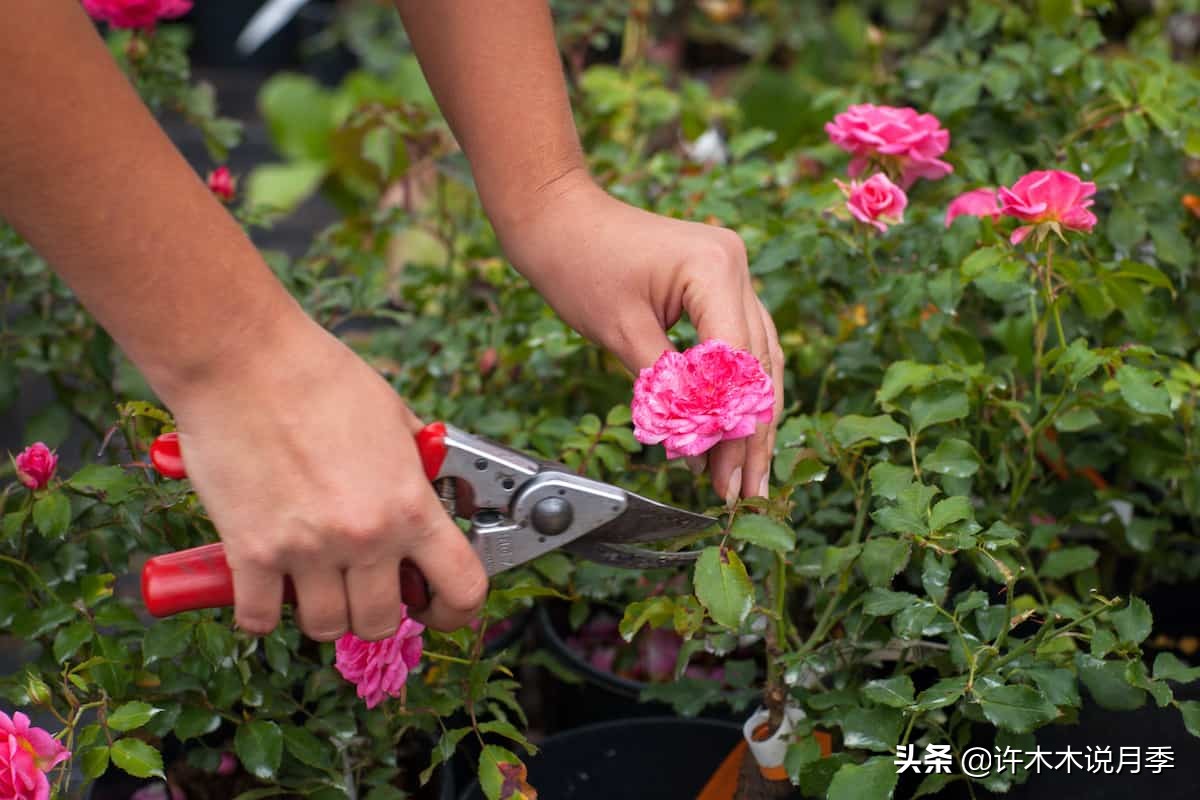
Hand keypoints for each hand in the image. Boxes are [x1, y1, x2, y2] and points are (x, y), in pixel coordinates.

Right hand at [163, 314, 487, 638]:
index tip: (439, 607)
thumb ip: (415, 468)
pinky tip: (265, 585)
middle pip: (384, 622)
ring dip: (324, 611)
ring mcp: (307, 550)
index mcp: (410, 504)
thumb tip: (431, 492)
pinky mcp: (250, 553)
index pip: (462, 588)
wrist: (243, 360)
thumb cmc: (318, 375)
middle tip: (365, 585)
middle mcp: (365, 536)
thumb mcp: (395, 417)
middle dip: (378, 609)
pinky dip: (261, 611)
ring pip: (327, 627)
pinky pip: (259, 618)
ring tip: (316, 580)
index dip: (455, 610)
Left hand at [497, 171, 784, 501]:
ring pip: (757, 358)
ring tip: (745, 476)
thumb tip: (695, 446)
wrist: (557, 214)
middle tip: (741, 491)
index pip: (736, 363)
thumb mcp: (620, 332)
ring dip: (749, 418)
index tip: (721, 475)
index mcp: (715, 269)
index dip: (730, 425)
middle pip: (756, 366)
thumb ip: (664, 389)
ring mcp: (732, 271)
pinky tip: (733, 431)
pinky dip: (734, 389)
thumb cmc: (577, 262)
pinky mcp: (719, 282)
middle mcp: (736, 265)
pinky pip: (739, 343)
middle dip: (748, 434)